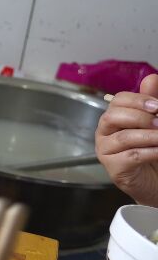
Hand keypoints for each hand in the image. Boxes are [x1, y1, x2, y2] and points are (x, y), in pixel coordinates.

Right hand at [95, 74, 157, 205]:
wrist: (155, 181)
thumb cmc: (153, 151)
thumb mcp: (155, 124)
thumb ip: (153, 103)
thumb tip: (152, 78)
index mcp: (114, 118)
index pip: (118, 100)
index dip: (138, 100)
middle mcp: (105, 133)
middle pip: (113, 116)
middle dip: (140, 117)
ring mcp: (106, 151)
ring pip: (124, 137)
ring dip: (150, 136)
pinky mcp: (114, 168)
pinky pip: (131, 156)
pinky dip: (151, 152)